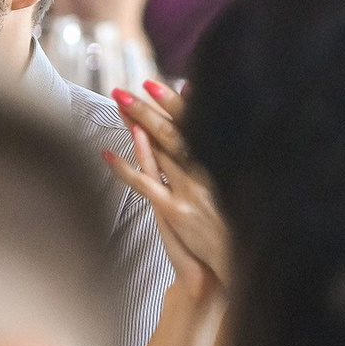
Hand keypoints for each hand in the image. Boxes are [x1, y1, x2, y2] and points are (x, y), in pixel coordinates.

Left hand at [105, 80, 230, 296]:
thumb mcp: (231, 186)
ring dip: (137, 124)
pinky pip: (145, 184)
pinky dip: (124, 168)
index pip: (196, 124)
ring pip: (159, 150)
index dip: (174, 101)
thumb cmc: (235, 224)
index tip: (154, 83)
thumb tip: (211, 129)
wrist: (240, 262)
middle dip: (149, 107)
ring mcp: (190, 190)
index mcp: (220, 163)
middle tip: (124, 89)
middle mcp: (206, 171)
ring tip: (117, 103)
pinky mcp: (176, 211)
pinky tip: (105, 154)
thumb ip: (218, 157)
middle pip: (173, 130)